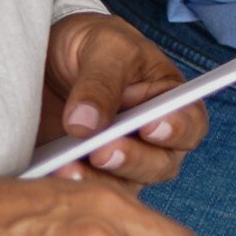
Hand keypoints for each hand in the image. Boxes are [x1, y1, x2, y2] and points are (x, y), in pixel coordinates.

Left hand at [39, 13, 204, 188]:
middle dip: (134, 160)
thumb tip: (87, 124)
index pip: (190, 122)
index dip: (178, 129)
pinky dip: (73, 186)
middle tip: (103, 151)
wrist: (45, 58)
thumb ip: (100, 81)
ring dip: (100, 179)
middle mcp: (151, 138)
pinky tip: (52, 174)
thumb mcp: (102, 45)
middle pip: (161, 163)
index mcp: (168, 101)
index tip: (151, 126)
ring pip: (125, 184)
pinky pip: (89, 191)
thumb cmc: (90, 44)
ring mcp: (119, 159)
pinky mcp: (86, 174)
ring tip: (69, 167)